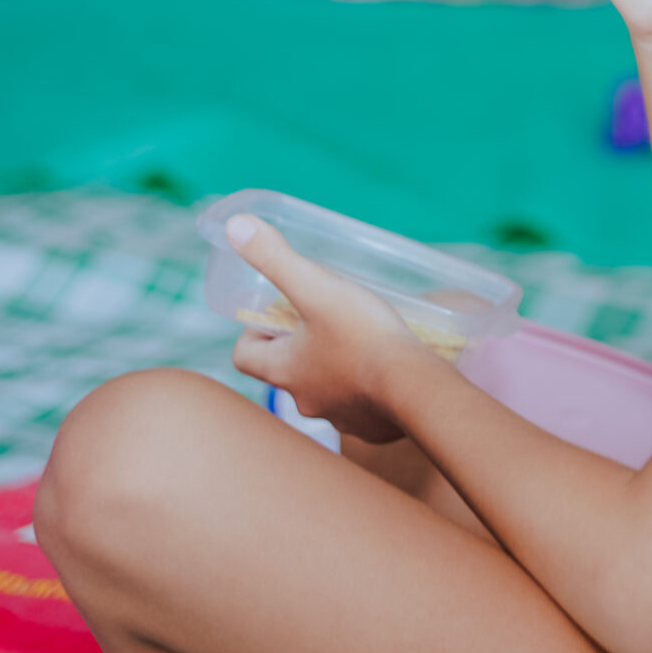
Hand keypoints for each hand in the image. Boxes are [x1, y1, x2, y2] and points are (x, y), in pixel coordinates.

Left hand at [225, 216, 427, 442]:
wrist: (416, 387)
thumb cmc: (364, 337)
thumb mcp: (317, 289)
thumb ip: (276, 258)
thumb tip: (235, 227)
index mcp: (282, 372)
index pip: (244, 355)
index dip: (255, 329)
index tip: (280, 312)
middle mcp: (303, 400)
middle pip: (287, 369)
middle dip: (301, 342)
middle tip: (327, 316)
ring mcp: (338, 417)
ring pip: (325, 386)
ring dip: (334, 364)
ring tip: (361, 338)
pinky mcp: (370, 426)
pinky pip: (360, 404)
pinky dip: (366, 386)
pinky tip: (387, 366)